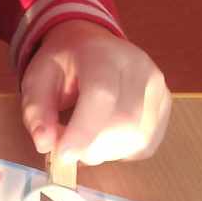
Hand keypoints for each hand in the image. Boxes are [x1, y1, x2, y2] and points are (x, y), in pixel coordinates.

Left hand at [20, 20, 169, 167]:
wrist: (92, 45)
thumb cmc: (64, 64)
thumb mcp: (36, 79)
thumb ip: (36, 111)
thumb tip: (45, 144)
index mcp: (103, 53)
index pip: (102, 94)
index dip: (84, 130)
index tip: (63, 155)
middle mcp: (139, 67)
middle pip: (124, 121)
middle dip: (91, 146)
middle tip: (68, 146)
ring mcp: (158, 86)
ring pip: (137, 138)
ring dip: (105, 151)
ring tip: (85, 137)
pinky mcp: (165, 106)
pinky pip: (145, 145)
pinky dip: (121, 152)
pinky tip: (105, 137)